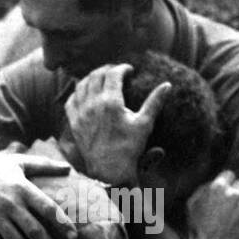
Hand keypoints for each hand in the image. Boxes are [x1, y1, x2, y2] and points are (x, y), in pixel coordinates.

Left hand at [65, 63, 170, 185]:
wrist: (109, 170)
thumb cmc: (129, 148)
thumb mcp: (144, 124)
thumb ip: (154, 102)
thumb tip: (168, 85)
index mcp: (111, 102)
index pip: (113, 73)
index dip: (122, 68)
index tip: (129, 70)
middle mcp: (93, 104)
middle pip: (96, 75)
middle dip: (107, 70)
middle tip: (117, 72)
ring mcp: (81, 113)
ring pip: (81, 85)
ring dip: (92, 78)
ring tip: (102, 79)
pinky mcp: (74, 122)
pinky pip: (71, 100)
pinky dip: (78, 92)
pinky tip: (85, 93)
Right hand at [185, 171, 238, 238]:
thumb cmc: (197, 228)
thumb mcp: (192, 205)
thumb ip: (204, 190)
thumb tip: (214, 183)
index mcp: (217, 188)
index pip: (229, 175)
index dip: (228, 183)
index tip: (227, 190)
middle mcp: (234, 194)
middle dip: (237, 193)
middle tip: (233, 204)